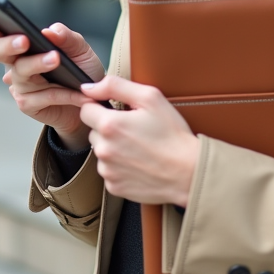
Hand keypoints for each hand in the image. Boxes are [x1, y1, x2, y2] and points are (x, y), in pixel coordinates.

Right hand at [0, 13, 103, 148]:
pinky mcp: (27, 104)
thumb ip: (67, 38)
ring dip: (38, 64)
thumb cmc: (81, 71)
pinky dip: (62, 92)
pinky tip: (77, 92)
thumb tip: (50, 30)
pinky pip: (41, 95)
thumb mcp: (80, 50)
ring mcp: (19, 86)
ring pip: (21, 72)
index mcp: (23, 46)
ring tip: (56, 59)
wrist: (92, 101)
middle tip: (23, 40)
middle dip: (8, 44)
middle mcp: (16, 64)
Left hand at [79, 76, 200, 205]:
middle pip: (93, 131)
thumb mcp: (150, 98)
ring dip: (113, 148)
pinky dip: (119, 167)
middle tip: (134, 130)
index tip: (117, 111)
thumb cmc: (172, 135)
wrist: (188, 172)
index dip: (101, 107)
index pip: (86, 109)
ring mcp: (107, 171)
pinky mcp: (114, 187)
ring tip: (139, 148)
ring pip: (101, 152)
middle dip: (108, 128)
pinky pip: (109, 171)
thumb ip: (115, 86)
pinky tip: (138, 163)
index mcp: (109, 125)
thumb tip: (88, 88)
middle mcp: (103, 150)